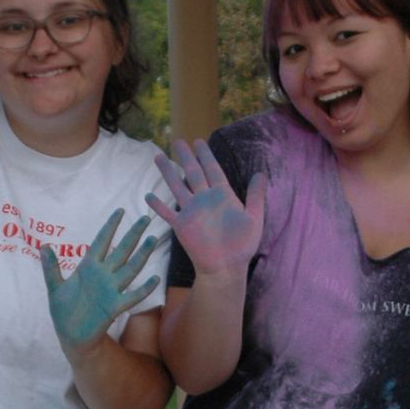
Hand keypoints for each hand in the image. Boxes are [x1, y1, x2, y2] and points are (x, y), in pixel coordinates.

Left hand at [41, 209, 160, 355]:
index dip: (110, 227)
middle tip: (145, 218)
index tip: (120, 211)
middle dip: (133, 234)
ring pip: (130, 268)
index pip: (101, 241)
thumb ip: (51, 268)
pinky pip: (132, 296)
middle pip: (121, 250)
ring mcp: (111, 290)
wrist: (70, 336)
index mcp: (88, 267)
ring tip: (152, 239)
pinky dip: (143, 289)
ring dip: (141, 255)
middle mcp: (103, 275)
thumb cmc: (63, 311)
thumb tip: (44, 246)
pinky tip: (154, 279)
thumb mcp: (54, 288)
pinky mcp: (114, 307)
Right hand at [146, 139, 264, 277]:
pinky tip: (149, 196)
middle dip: (185, 157)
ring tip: (158, 157)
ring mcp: (191, 212)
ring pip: (177, 186)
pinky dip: (158, 205)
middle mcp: (204, 200)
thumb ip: (255, 196)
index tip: (199, 141)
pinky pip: (167, 213)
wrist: (226, 267)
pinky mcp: (181, 226)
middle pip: (193, 172)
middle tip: (178, 140)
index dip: (205, 155)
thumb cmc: (242, 246)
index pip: (212, 169)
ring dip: (168, 172)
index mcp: (222, 196)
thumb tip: (261, 173)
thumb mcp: (254, 218)